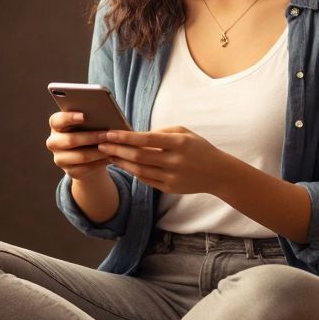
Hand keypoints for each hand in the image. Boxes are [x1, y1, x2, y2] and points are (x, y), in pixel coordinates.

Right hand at [46, 111, 110, 180]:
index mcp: (55, 125)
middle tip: (108, 135)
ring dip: (98, 152)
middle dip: (91, 137)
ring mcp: (59, 158)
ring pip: (81, 156)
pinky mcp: (69, 171)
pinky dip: (100, 162)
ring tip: (112, 147)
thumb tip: (105, 115)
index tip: (83, 116)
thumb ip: (90, 118)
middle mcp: (53, 142)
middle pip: (70, 140)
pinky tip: (109, 157)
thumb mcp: (87, 123)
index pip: (56, 120)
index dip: (69, 118)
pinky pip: (86, 168)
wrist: (88, 153)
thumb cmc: (89, 130)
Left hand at [96, 126, 230, 194]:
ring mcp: (171, 177)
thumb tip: (136, 134)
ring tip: (108, 154)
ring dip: (120, 162)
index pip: (146, 139)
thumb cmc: (199, 148)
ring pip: (139, 170)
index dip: (125, 137)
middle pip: (138, 156)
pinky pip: (145, 180)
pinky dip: (132, 171)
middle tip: (100, 143)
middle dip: (116, 149)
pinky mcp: (169, 188)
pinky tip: (123, 164)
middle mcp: (174, 161)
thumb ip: (161, 132)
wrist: (218, 174)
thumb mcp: (185, 132)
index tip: (109, 133)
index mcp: (179, 143)